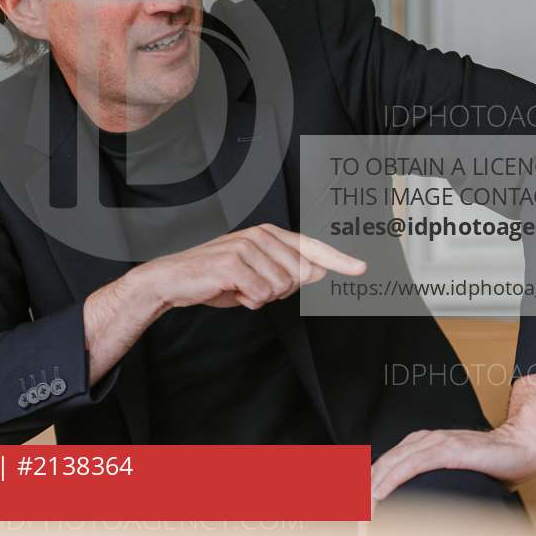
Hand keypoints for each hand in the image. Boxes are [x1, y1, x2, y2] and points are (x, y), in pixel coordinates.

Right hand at [127, 223, 366, 310]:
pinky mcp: (235, 263)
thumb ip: (287, 272)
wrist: (173, 279)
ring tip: (236, 287)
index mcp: (268, 233)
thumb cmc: (216, 277)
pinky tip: (229, 290)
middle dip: (276, 291)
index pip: (310, 247)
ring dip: (259, 297)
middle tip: (248, 286)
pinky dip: (246, 301)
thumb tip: (318, 273)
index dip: (338, 260)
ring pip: (280, 288)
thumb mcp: (255, 274)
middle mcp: (260, 235)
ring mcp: (247, 246)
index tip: (362, 268)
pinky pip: (261, 296)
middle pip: (297, 277)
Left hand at [370, 372, 535, 501]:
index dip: (366, 491)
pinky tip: (379, 492)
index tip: (358, 517)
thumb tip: (419, 511)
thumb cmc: (490, 464)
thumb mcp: (453, 475)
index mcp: (418, 445)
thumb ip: (433, 484)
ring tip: (362, 516)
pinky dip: (392, 478)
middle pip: (380, 467)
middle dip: (363, 497)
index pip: (383, 467)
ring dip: (372, 492)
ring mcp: (434, 442)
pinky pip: (412, 463)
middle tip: (358, 526)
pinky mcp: (449, 449)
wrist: (521, 446)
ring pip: (391, 465)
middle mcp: (421, 441)